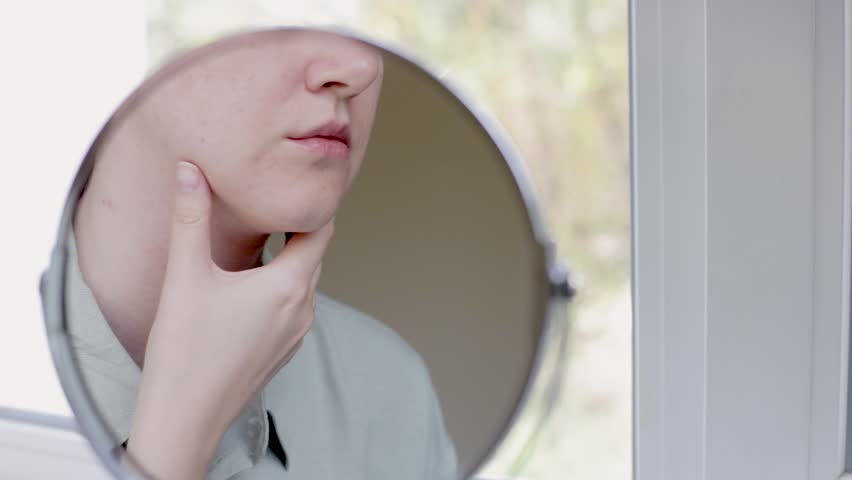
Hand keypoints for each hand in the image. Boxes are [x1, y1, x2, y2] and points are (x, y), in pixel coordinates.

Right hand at [126, 161, 333, 479]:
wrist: (185, 416)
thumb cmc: (185, 351)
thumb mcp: (186, 275)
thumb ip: (190, 217)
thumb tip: (190, 170)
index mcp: (289, 285)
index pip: (321, 230)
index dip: (313, 205)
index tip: (298, 185)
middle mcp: (303, 309)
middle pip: (313, 254)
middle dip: (297, 228)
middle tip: (274, 203)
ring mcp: (297, 333)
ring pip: (303, 281)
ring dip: (287, 259)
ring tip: (260, 239)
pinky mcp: (283, 350)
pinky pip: (293, 307)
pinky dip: (279, 288)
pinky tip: (247, 286)